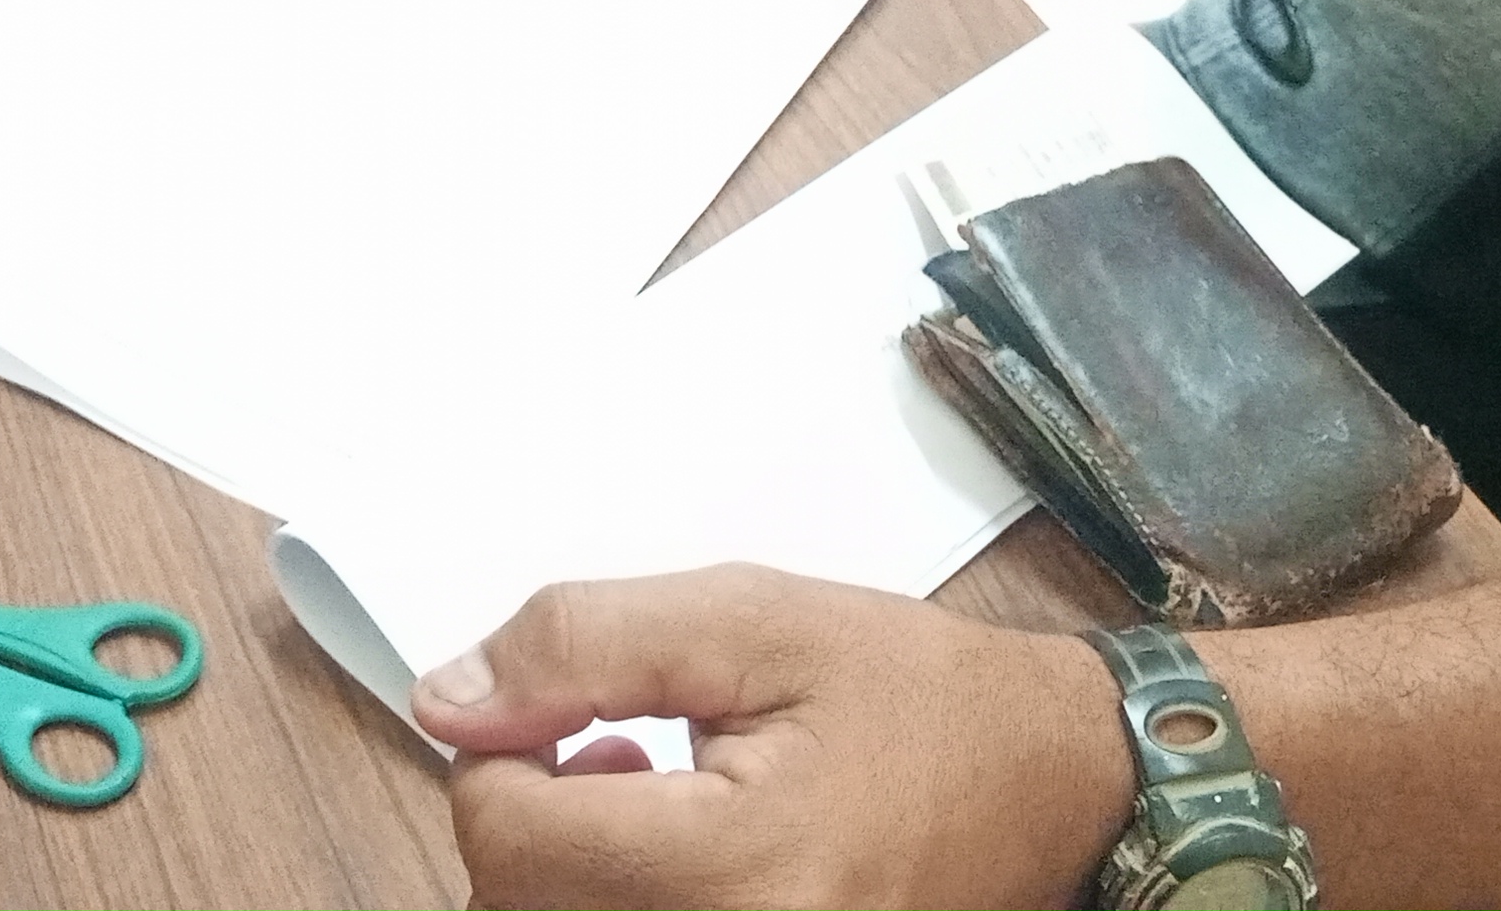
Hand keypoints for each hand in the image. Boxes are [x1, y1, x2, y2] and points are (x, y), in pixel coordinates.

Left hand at [415, 568, 1135, 910]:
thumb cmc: (920, 697)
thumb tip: (451, 696)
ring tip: (650, 794)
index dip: (501, 750)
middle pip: (516, 905)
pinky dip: (610, 901)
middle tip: (611, 747)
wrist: (1050, 781)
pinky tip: (671, 856)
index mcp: (737, 868)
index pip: (508, 837)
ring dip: (565, 867)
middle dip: (533, 814)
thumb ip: (584, 643)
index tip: (555, 710)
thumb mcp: (751, 619)